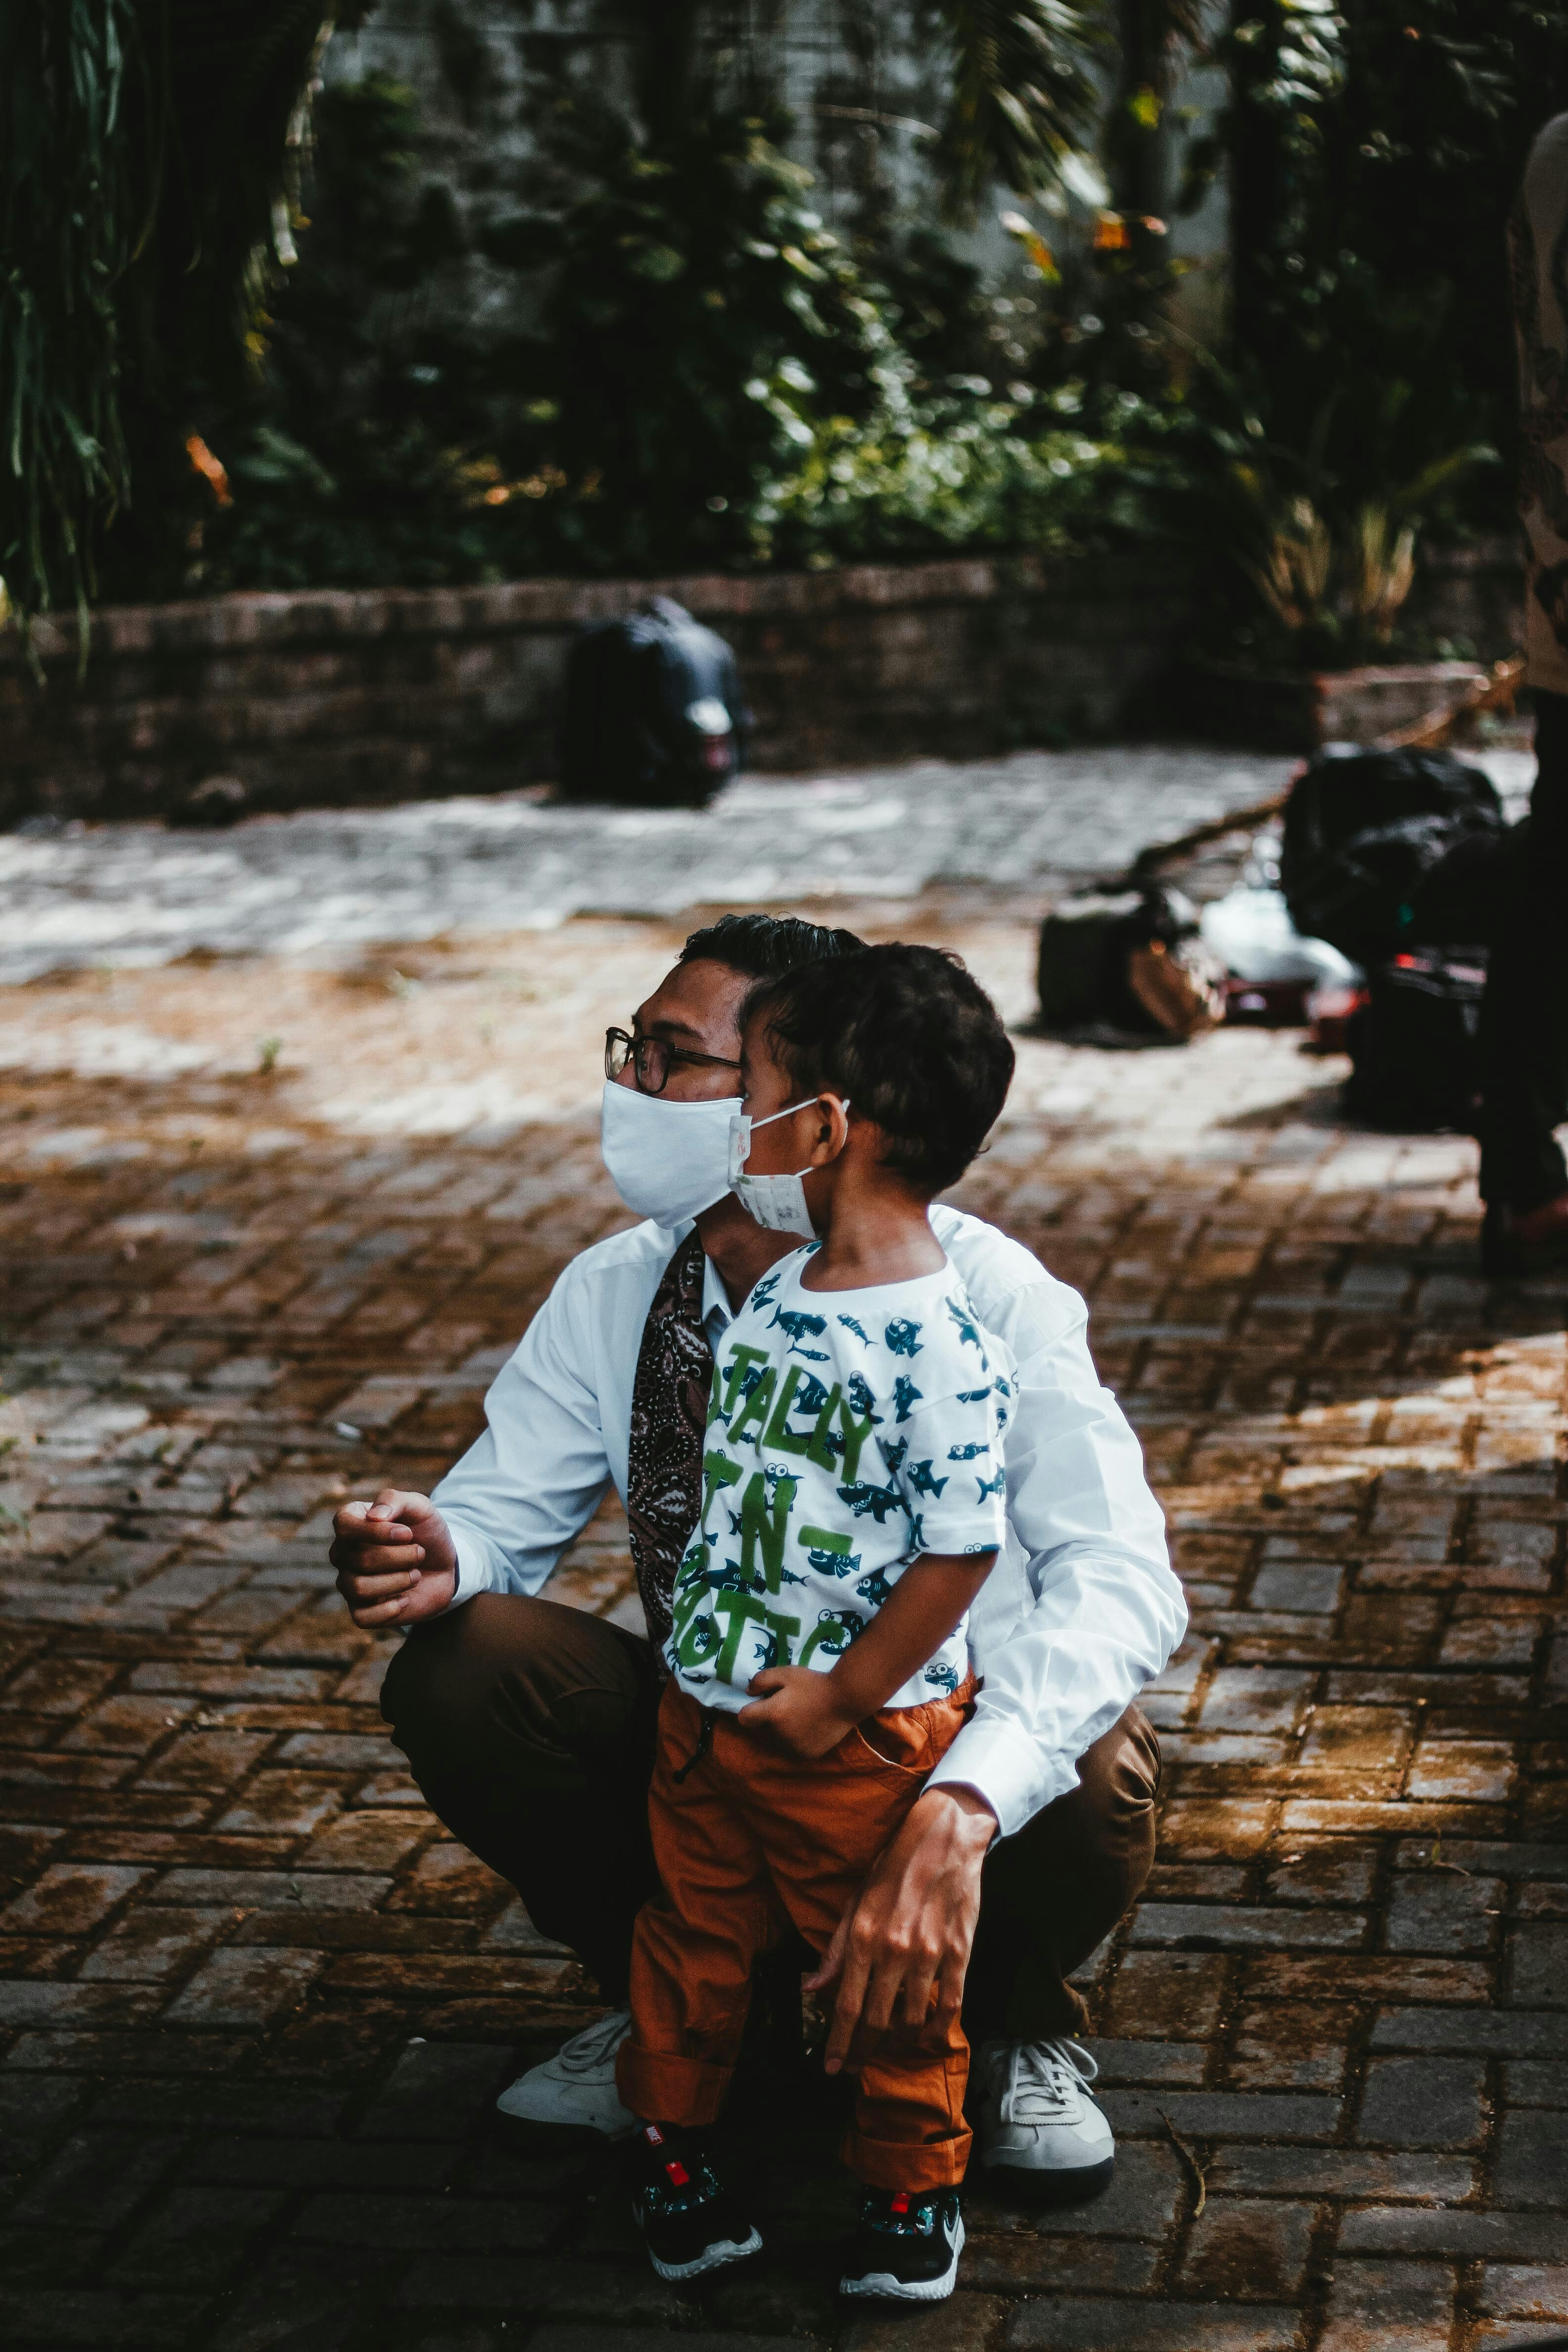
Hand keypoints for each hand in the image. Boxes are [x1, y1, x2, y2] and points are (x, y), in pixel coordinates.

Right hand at [330, 1489, 457, 1628]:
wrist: (445, 1566)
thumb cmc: (427, 1533)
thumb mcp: (420, 1507)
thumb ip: (395, 1501)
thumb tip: (373, 1516)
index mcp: (351, 1523)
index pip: (343, 1524)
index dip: (376, 1532)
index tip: (408, 1533)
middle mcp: (343, 1553)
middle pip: (360, 1559)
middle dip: (401, 1557)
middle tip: (420, 1553)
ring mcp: (349, 1582)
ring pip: (359, 1588)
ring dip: (398, 1581)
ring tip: (415, 1575)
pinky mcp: (360, 1610)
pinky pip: (361, 1617)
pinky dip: (390, 1609)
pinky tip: (406, 1599)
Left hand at [738, 1665, 854, 1759]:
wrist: (845, 1699)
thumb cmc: (813, 1683)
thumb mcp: (786, 1673)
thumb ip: (761, 1680)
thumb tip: (748, 1693)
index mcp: (772, 1715)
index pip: (745, 1718)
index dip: (751, 1709)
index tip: (764, 1702)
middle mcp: (780, 1736)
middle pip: (762, 1730)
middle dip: (768, 1719)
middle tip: (786, 1705)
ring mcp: (793, 1749)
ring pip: (776, 1741)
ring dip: (781, 1731)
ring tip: (799, 1716)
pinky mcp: (806, 1756)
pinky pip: (792, 1749)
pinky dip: (795, 1740)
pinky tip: (808, 1727)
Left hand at [805, 1785, 995, 2071]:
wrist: (943, 1838)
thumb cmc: (893, 1868)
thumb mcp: (855, 1902)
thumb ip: (834, 1950)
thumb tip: (810, 1987)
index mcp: (863, 1937)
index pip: (846, 2006)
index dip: (838, 2044)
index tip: (832, 2068)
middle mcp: (894, 1951)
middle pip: (876, 2021)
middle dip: (863, 2052)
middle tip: (857, 2066)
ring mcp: (929, 1955)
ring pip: (912, 2020)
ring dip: (898, 2044)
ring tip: (888, 2049)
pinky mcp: (959, 1953)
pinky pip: (950, 2006)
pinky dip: (938, 2030)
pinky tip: (927, 2038)